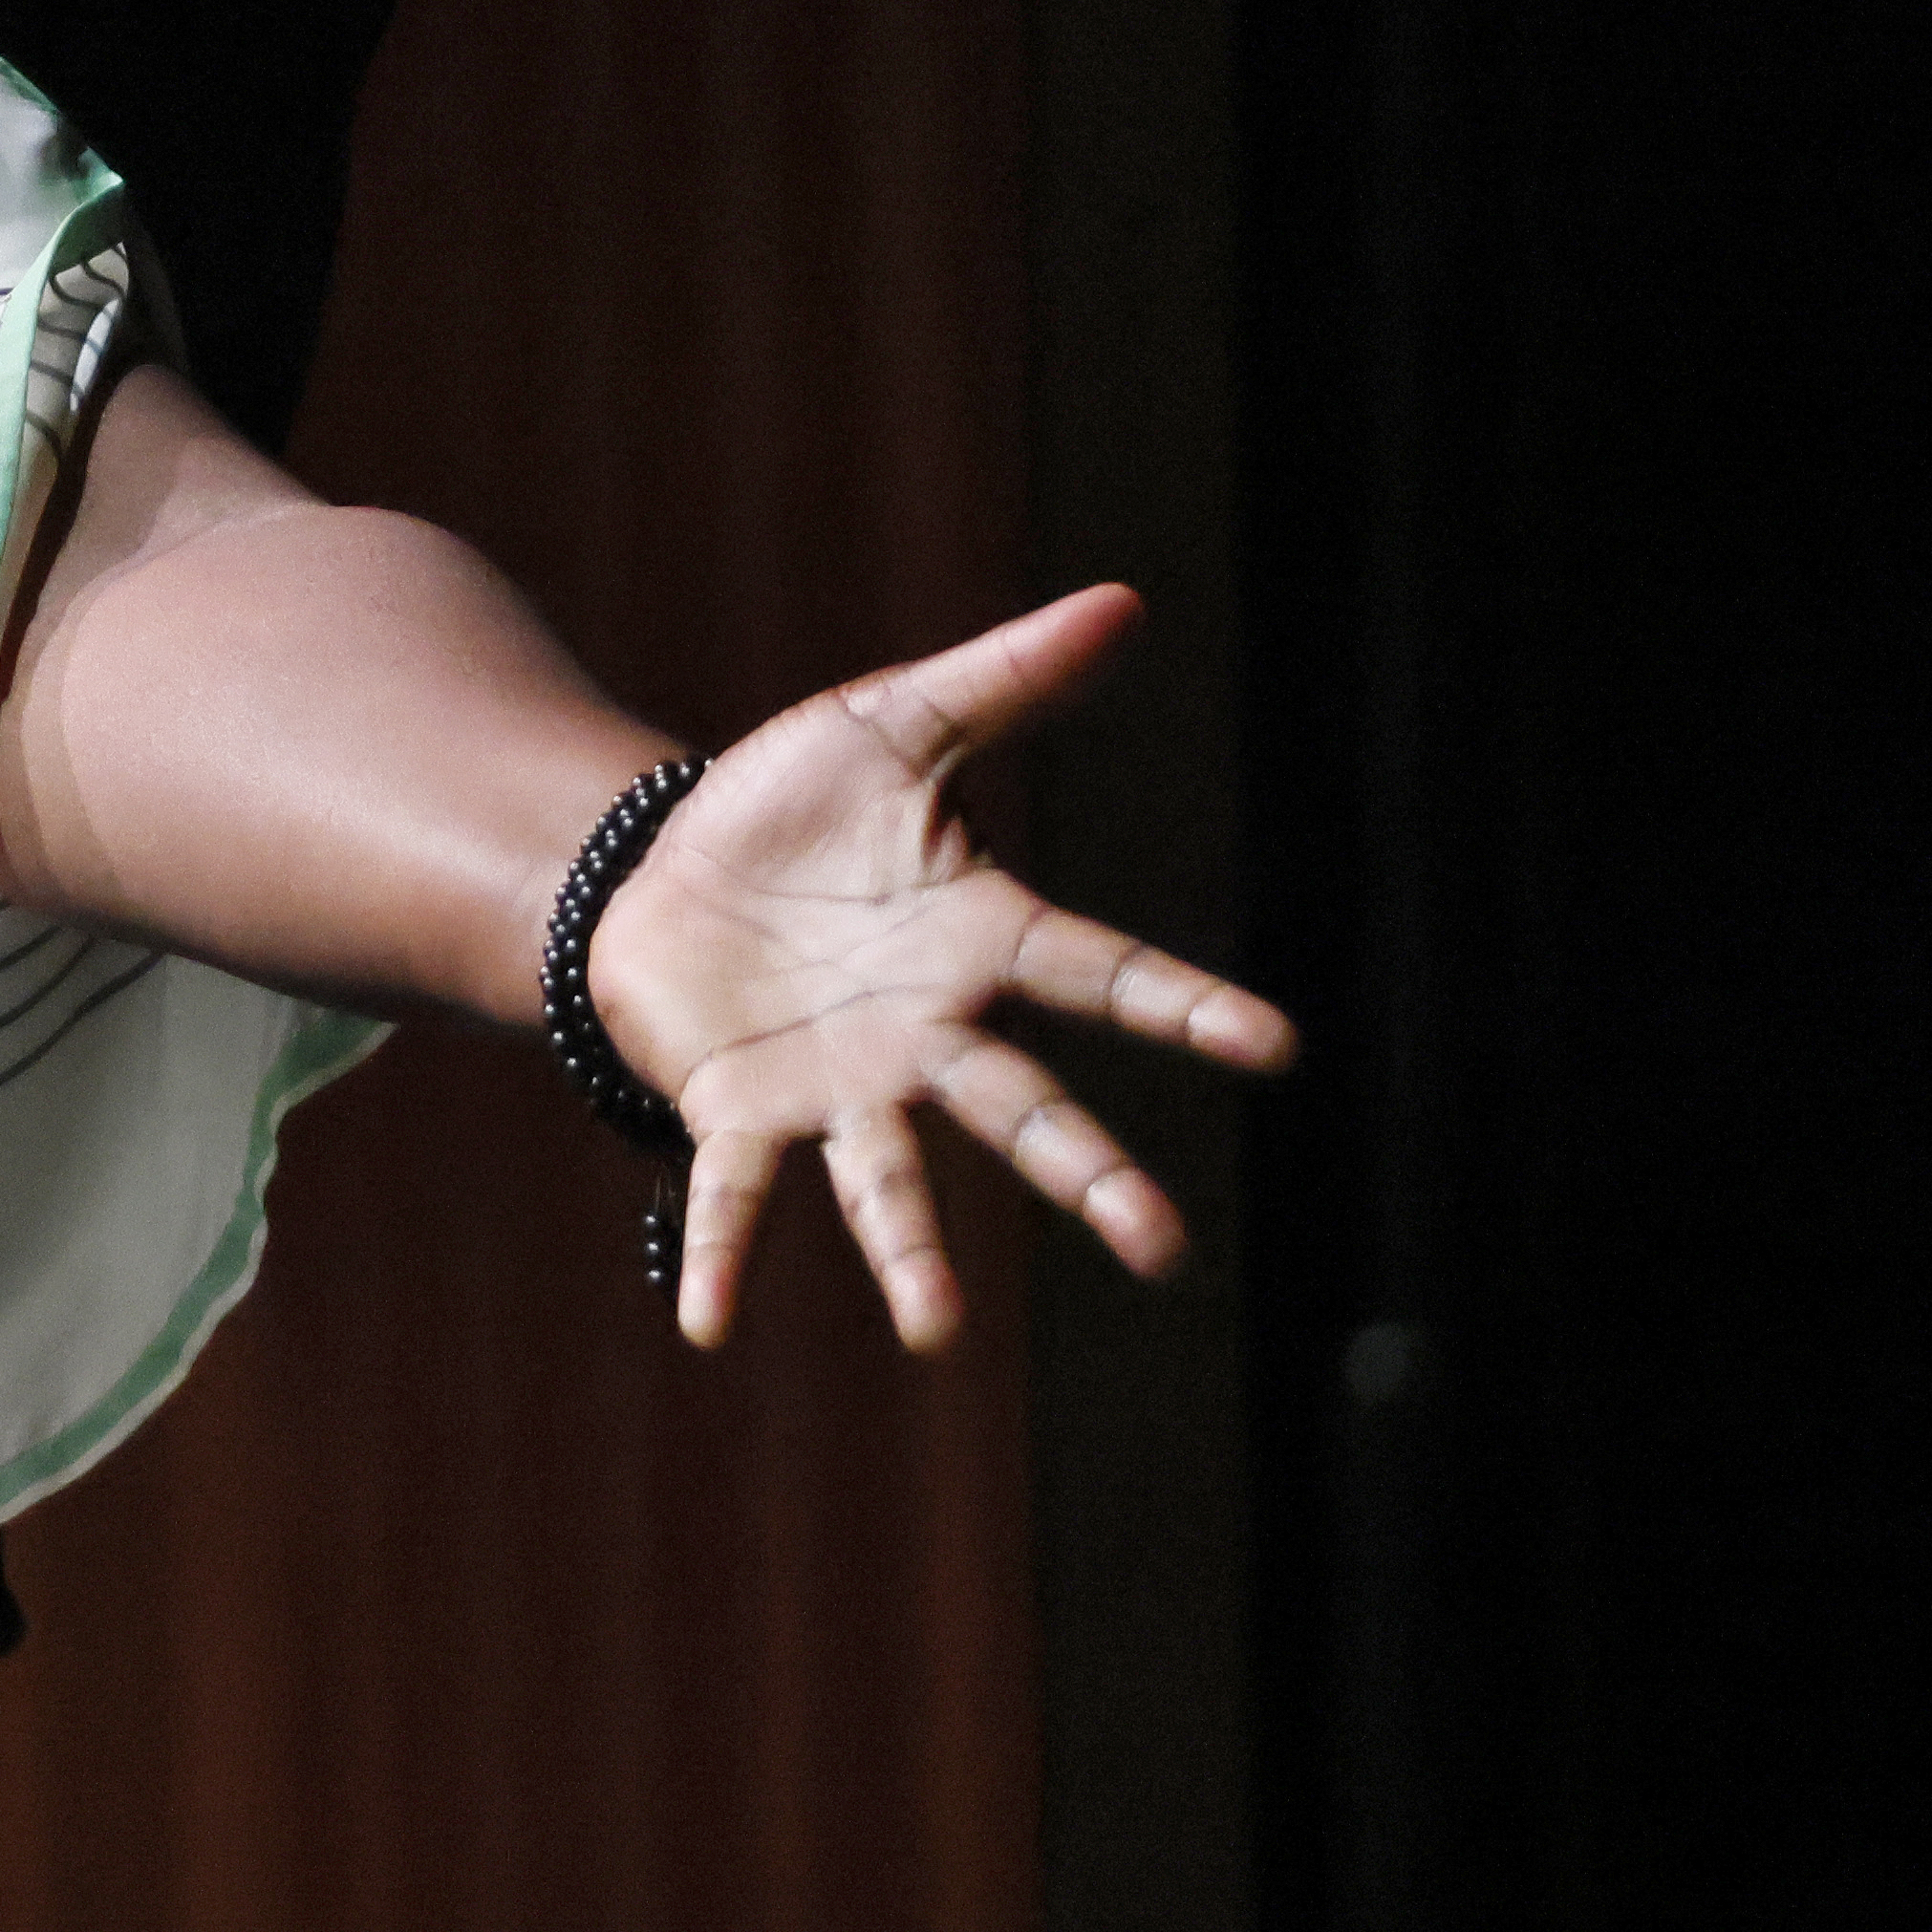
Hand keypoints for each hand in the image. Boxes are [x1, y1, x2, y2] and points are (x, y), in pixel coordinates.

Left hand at [583, 585, 1291, 1354]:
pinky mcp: (738, 1107)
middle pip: (1023, 1110)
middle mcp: (923, 1034)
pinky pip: (736, 1191)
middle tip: (1160, 1250)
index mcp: (976, 940)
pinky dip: (726, 1256)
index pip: (1100, 973)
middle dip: (1089, 1177)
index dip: (1184, 1005)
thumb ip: (1004, 681)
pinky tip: (709, 1327)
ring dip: (912, 1255)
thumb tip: (1122, 600)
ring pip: (891, 1178)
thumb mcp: (892, 722)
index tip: (1274, 1046)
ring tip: (933, 1331)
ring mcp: (837, 1083)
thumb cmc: (790, 807)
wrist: (657, 864)